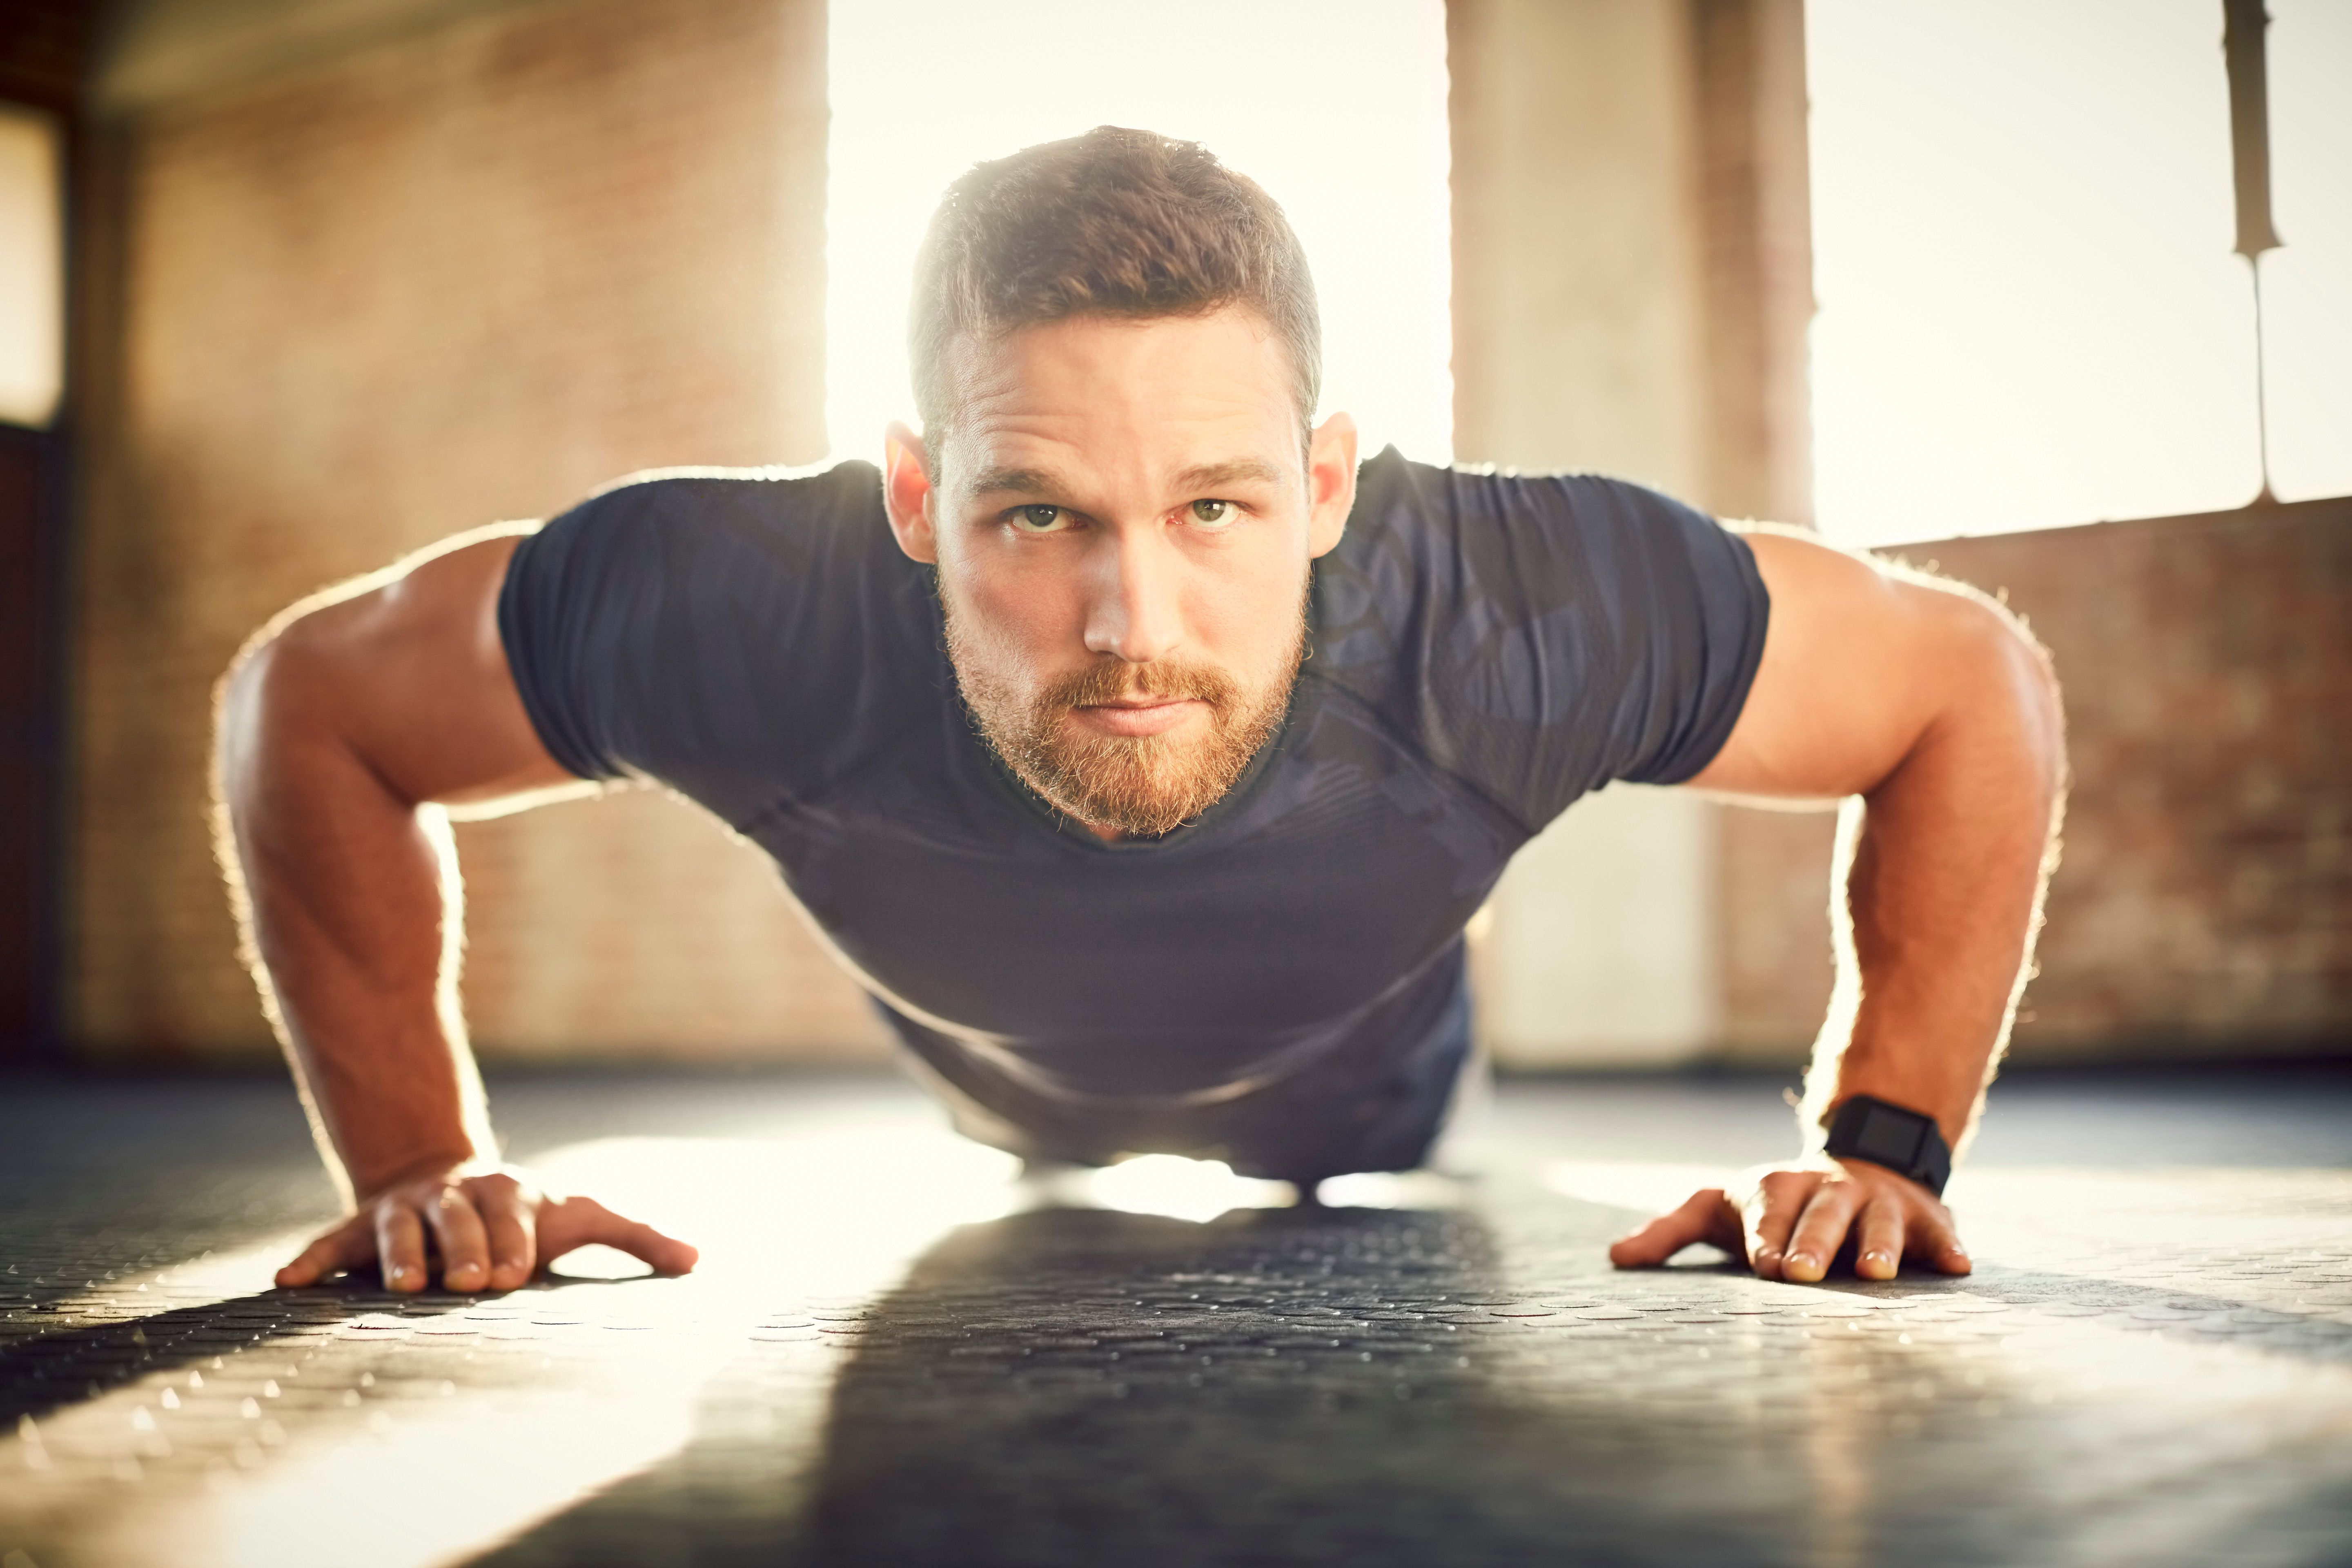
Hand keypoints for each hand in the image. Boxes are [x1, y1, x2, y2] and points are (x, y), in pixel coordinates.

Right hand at [274, 1165, 698, 1292]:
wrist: (453, 1182)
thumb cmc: (526, 1218)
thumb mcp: (582, 1217)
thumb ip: (636, 1237)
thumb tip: (698, 1261)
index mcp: (507, 1194)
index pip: (511, 1216)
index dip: (511, 1244)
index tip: (513, 1276)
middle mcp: (454, 1196)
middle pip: (456, 1219)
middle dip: (461, 1249)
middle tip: (464, 1282)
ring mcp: (405, 1208)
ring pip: (399, 1225)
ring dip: (398, 1253)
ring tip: (402, 1284)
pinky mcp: (360, 1227)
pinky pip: (331, 1242)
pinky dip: (310, 1259)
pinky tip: (287, 1281)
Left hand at [1606, 1157, 1969, 1282]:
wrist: (1849, 1167)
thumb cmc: (1771, 1206)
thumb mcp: (1716, 1208)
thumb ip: (1668, 1233)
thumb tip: (1614, 1258)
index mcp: (1777, 1188)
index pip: (1769, 1212)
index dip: (1767, 1237)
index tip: (1765, 1266)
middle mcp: (1829, 1190)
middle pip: (1821, 1213)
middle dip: (1813, 1242)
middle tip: (1803, 1273)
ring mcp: (1879, 1201)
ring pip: (1881, 1220)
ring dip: (1880, 1244)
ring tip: (1877, 1273)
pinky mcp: (1925, 1216)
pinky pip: (1940, 1230)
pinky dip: (1948, 1247)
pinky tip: (1959, 1267)